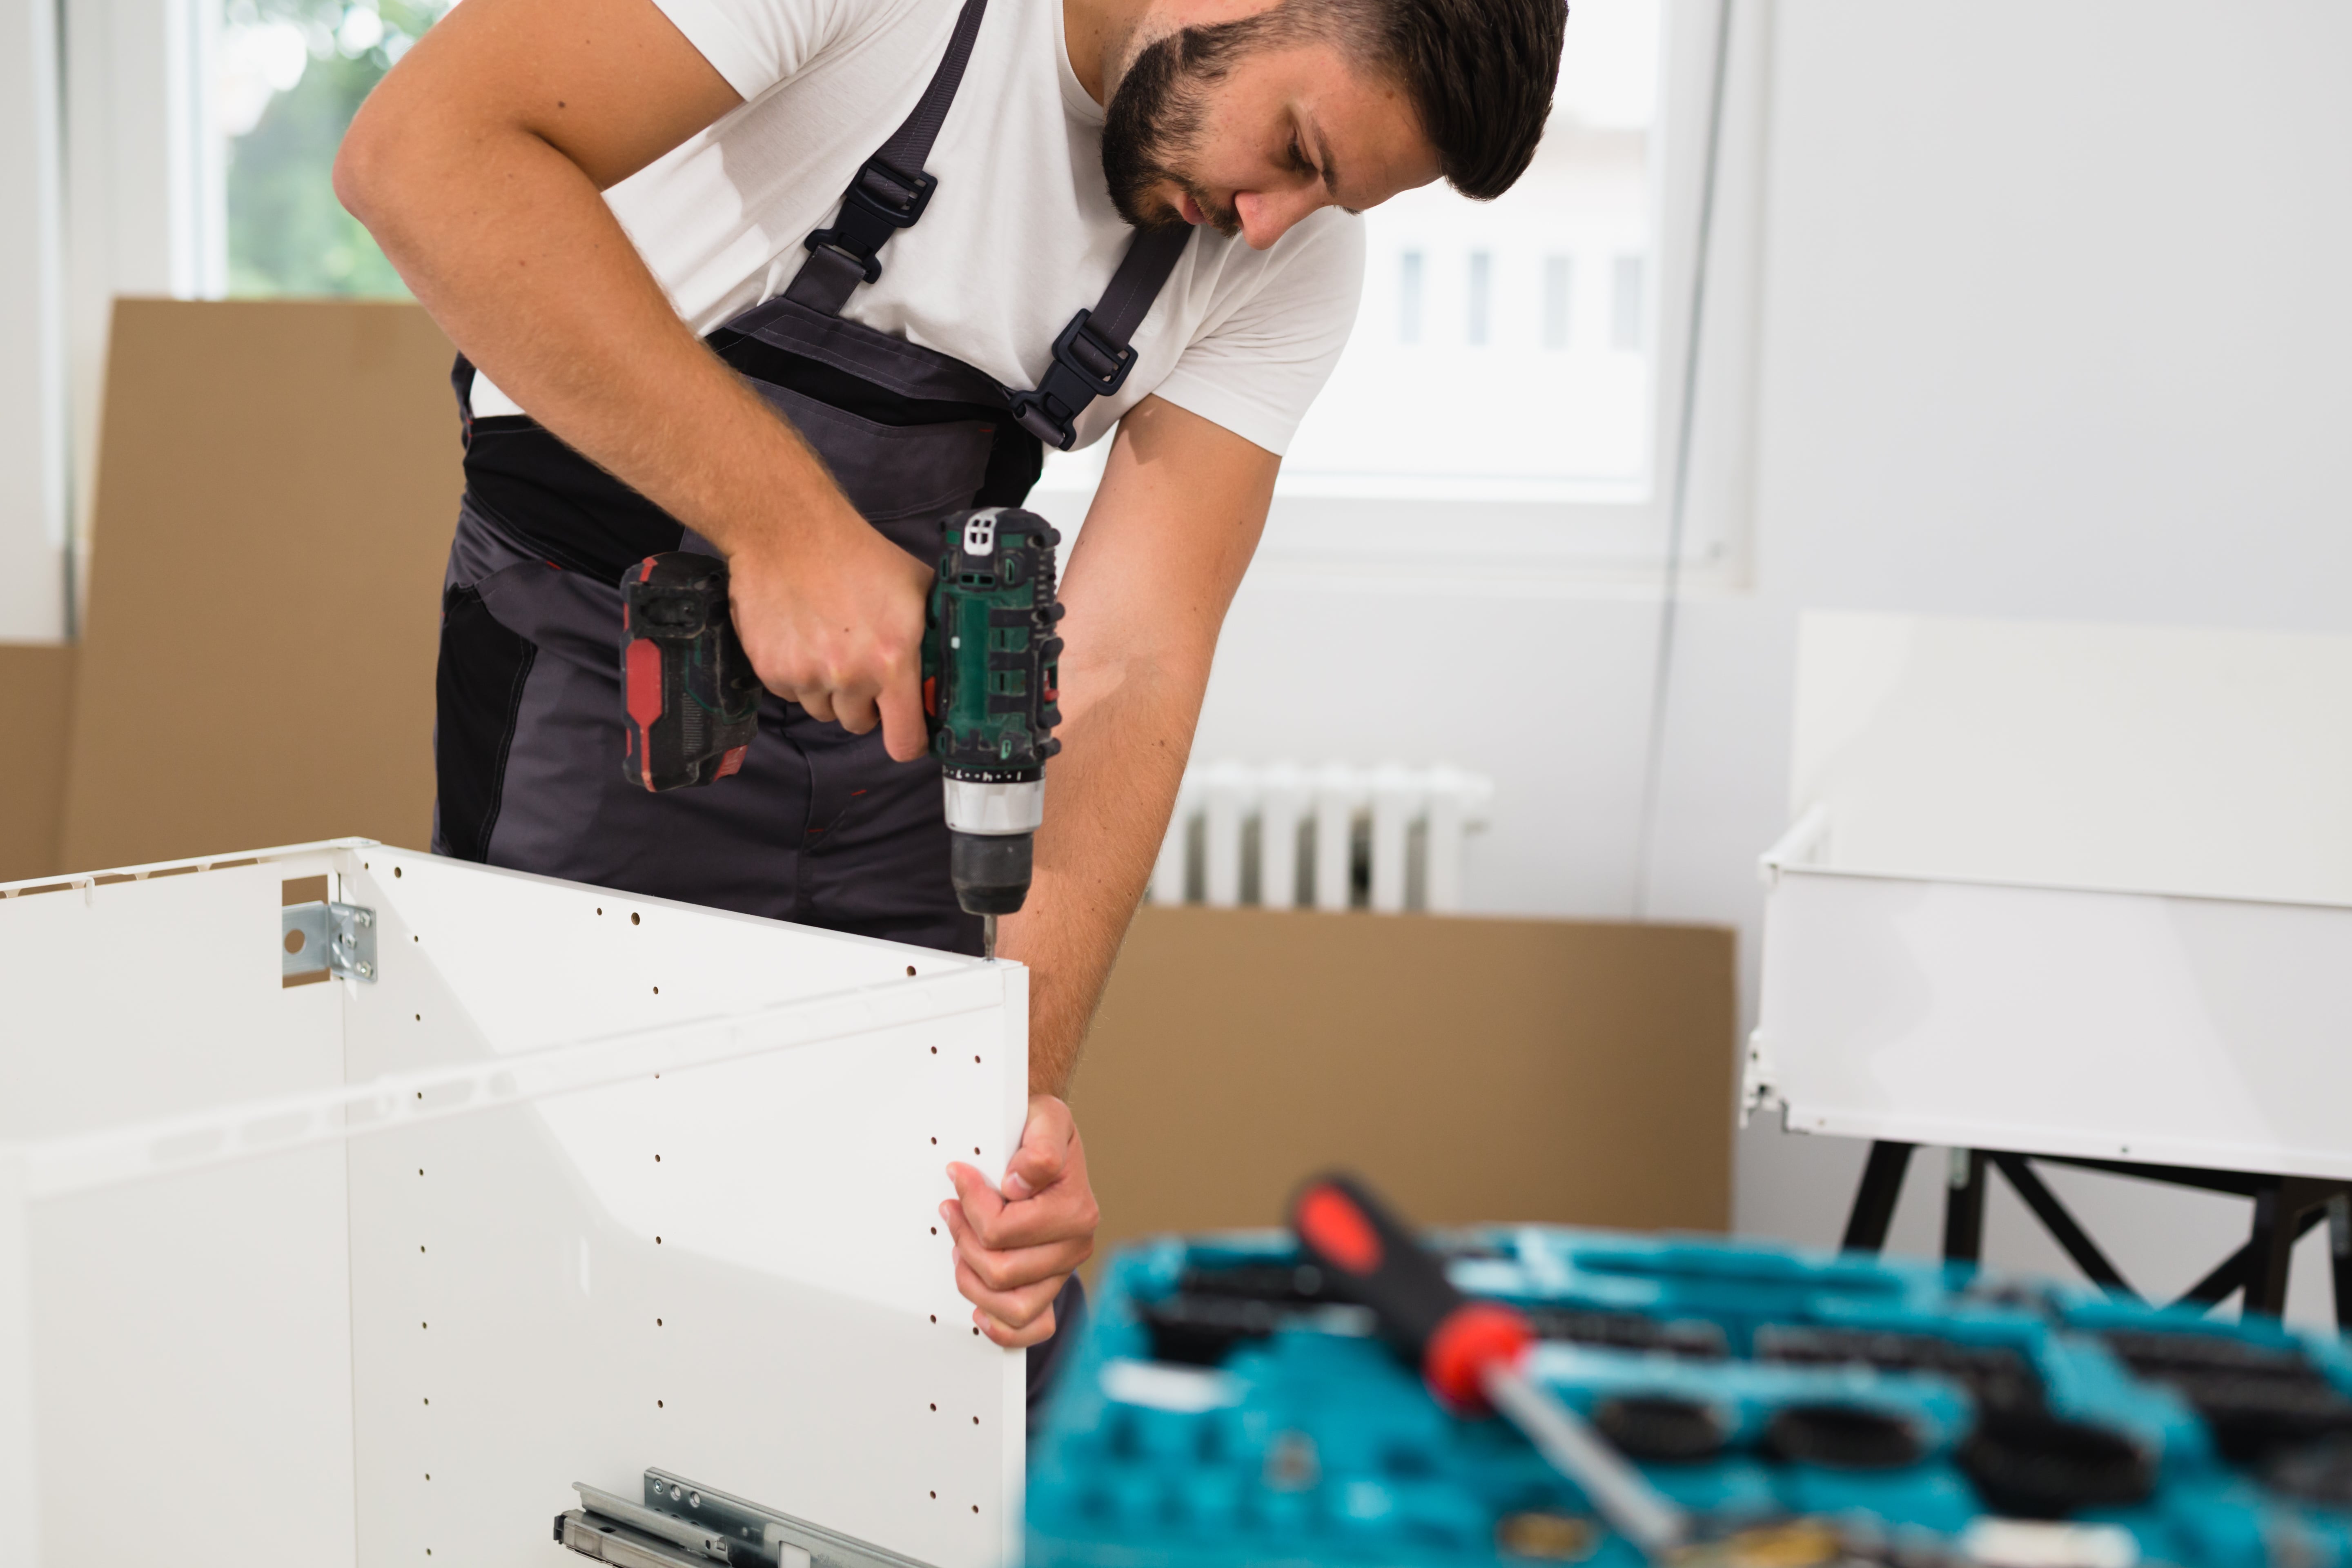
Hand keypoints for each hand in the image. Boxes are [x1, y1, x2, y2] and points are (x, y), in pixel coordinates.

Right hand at [725, 513, 931, 760]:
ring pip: (824, 711)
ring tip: (831, 645)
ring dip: (830, 691)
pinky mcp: (771, 670)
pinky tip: (803, 639)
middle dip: (866, 703)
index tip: (908, 730)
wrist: (790, 532)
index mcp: (892, 661)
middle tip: (863, 666)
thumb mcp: (917, 589)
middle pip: (860, 725)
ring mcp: (806, 675)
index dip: (909, 740)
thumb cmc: (858, 556)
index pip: (905, 740)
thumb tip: (950, 664)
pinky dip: (798, 677)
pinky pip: (792, 694)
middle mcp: (849, 675)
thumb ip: (936, 632)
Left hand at [941, 1095, 1098, 1348]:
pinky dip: (1001, 1326)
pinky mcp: (1049, 1287)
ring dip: (973, 1279)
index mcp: (1076, 1209)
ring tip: (959, 1247)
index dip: (970, 1203)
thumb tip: (1019, 1182)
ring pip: (1011, 1306)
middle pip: (1001, 1270)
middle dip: (965, 1238)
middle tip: (953, 1210)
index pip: (1003, 1229)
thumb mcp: (1047, 1119)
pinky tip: (980, 1305)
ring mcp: (1061, 1270)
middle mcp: (1075, 1244)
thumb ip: (1040, 1147)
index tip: (959, 1174)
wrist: (1045, 1142)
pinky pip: (1031, 1328)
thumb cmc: (1041, 1134)